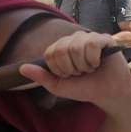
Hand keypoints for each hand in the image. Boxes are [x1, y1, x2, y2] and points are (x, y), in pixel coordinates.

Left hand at [16, 32, 130, 105]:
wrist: (108, 93)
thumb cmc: (85, 88)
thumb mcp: (59, 86)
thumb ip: (41, 77)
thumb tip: (22, 68)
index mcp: (61, 49)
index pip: (50, 54)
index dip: (59, 69)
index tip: (70, 76)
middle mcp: (73, 40)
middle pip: (62, 50)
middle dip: (71, 68)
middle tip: (81, 73)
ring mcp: (88, 38)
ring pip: (76, 47)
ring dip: (83, 65)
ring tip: (90, 69)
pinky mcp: (104, 39)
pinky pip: (91, 44)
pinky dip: (93, 59)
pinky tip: (98, 63)